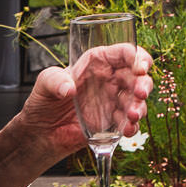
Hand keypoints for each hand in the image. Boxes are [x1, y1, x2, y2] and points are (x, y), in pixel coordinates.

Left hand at [14, 43, 155, 161]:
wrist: (42, 132)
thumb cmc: (44, 101)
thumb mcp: (44, 84)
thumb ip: (54, 81)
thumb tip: (69, 89)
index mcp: (98, 62)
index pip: (124, 53)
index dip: (137, 57)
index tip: (139, 68)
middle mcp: (111, 80)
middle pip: (138, 76)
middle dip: (143, 84)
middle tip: (140, 93)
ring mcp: (114, 101)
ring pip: (138, 100)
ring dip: (140, 107)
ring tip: (132, 116)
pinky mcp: (114, 122)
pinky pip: (130, 122)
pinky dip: (132, 126)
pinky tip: (126, 130)